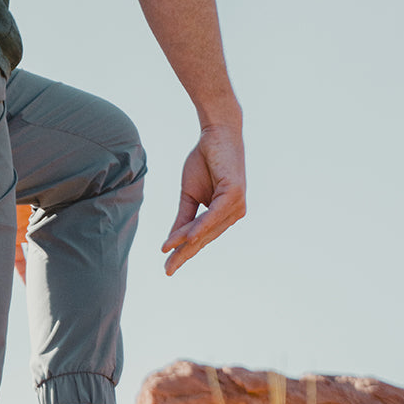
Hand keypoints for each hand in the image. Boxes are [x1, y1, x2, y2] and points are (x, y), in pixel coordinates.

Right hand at [161, 123, 245, 275]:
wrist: (216, 133)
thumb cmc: (204, 161)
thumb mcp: (189, 195)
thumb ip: (184, 218)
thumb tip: (171, 242)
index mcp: (223, 215)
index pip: (200, 238)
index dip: (183, 252)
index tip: (168, 267)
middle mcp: (233, 213)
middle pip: (203, 238)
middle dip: (184, 253)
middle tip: (167, 270)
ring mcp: (236, 205)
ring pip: (206, 229)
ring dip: (186, 242)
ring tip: (168, 253)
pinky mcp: (234, 194)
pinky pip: (213, 216)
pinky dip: (201, 227)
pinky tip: (190, 238)